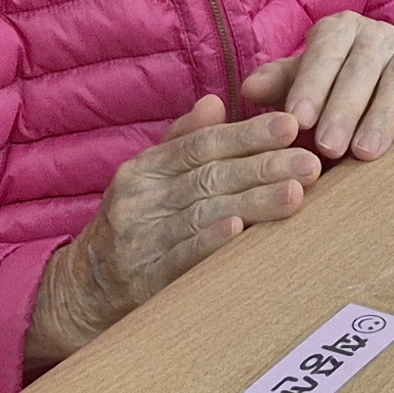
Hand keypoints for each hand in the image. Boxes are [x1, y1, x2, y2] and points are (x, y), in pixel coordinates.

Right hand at [25, 94, 320, 370]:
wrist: (82, 291)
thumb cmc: (134, 226)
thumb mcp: (148, 178)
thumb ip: (182, 140)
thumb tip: (215, 101)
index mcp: (145, 169)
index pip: (202, 144)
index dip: (247, 133)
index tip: (292, 125)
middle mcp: (139, 198)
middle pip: (210, 176)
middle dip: (264, 167)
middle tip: (311, 162)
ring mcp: (139, 239)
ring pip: (202, 213)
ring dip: (252, 203)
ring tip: (296, 193)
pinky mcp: (142, 279)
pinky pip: (179, 257)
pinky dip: (209, 242)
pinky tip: (239, 230)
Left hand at [239, 14, 393, 164]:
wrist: (387, 88)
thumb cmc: (333, 90)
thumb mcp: (303, 86)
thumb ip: (279, 86)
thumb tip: (250, 88)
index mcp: (340, 28)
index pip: (325, 53)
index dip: (311, 86)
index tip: (298, 120)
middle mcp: (379, 33)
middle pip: (361, 68)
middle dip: (343, 110)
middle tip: (328, 148)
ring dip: (381, 118)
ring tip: (365, 153)